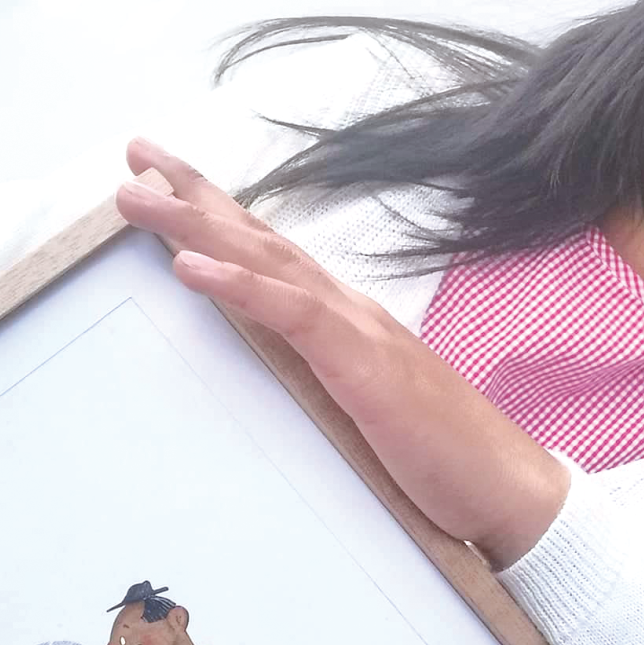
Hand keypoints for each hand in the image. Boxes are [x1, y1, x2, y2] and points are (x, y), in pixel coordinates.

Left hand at [116, 139, 567, 567]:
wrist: (509, 489)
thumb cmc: (442, 458)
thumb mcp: (365, 412)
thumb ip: (323, 382)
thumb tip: (273, 376)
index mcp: (346, 322)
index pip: (272, 257)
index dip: (218, 216)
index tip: (163, 182)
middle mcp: (350, 311)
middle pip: (261, 239)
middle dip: (194, 195)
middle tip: (135, 155)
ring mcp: (360, 331)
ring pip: (268, 262)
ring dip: (197, 225)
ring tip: (137, 196)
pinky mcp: (364, 366)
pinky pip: (292, 315)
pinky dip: (239, 285)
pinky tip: (189, 264)